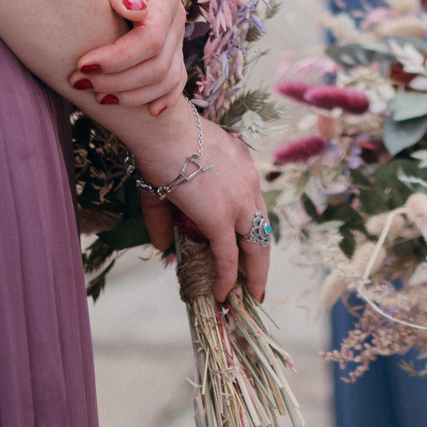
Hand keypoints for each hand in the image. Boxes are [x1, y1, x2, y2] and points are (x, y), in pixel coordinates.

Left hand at [70, 0, 186, 115]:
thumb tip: (134, 9)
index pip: (149, 39)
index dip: (117, 59)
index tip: (82, 65)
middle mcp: (175, 16)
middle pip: (158, 64)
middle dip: (118, 81)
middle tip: (78, 82)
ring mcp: (174, 34)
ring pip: (167, 78)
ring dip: (133, 95)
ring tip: (96, 96)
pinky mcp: (168, 46)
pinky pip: (175, 79)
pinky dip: (164, 98)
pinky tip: (147, 112)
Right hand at [116, 109, 272, 302]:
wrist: (164, 130)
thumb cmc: (163, 144)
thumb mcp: (169, 178)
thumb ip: (165, 217)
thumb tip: (162, 246)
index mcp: (243, 167)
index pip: (256, 205)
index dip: (253, 229)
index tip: (250, 246)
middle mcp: (250, 185)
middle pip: (264, 229)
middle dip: (261, 259)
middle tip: (257, 282)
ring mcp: (240, 203)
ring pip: (257, 247)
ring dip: (255, 274)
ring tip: (249, 296)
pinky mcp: (222, 219)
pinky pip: (229, 257)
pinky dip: (227, 278)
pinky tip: (221, 294)